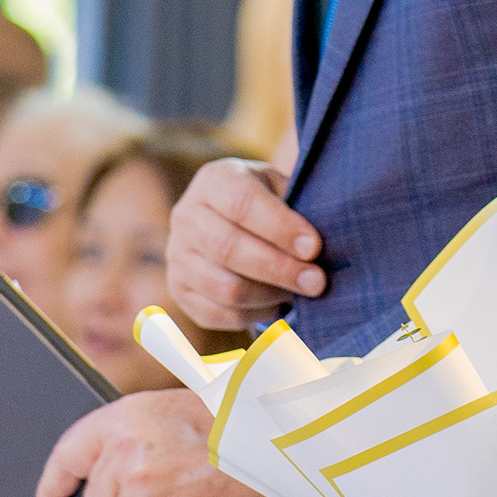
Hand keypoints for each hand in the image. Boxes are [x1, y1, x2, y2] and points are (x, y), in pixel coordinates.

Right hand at [169, 157, 325, 326]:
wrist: (230, 219)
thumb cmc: (268, 203)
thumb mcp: (281, 188)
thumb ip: (297, 207)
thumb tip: (319, 245)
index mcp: (214, 181)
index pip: (242, 204)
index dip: (280, 228)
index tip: (314, 248)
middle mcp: (186, 216)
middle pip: (228, 249)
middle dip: (280, 269)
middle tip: (317, 282)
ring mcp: (177, 255)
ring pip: (223, 287)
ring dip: (269, 295)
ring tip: (300, 293)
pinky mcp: (179, 289)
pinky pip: (216, 314)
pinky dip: (252, 315)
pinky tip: (277, 305)